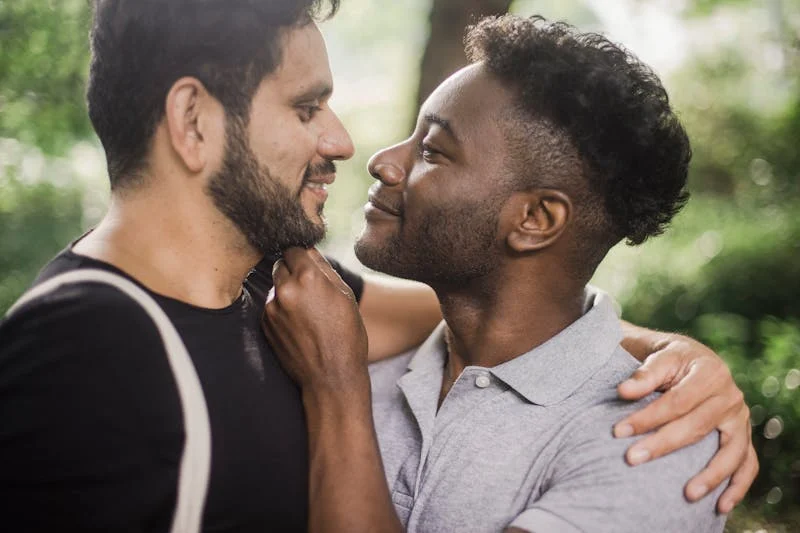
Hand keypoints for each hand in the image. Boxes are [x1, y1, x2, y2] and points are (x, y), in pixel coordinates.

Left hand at [261, 247, 368, 390]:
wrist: (331, 377)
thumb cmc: (346, 336)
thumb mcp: (345, 296)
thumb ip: (324, 269)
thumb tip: (310, 251)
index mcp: (308, 277)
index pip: (294, 249)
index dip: (302, 256)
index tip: (308, 264)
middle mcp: (285, 289)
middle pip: (281, 264)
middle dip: (292, 271)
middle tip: (310, 288)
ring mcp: (272, 308)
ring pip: (275, 286)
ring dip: (287, 291)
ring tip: (307, 312)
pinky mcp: (265, 324)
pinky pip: (271, 306)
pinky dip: (281, 309)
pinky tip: (298, 325)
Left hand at [615, 325, 757, 513]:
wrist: (693, 359)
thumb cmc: (671, 359)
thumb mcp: (659, 356)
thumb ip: (645, 374)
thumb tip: (624, 391)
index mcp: (710, 372)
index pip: (676, 401)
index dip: (647, 417)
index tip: (619, 431)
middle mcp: (730, 396)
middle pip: (697, 427)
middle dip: (662, 445)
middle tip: (632, 458)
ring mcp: (740, 419)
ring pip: (729, 452)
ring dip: (710, 475)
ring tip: (687, 495)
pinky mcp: (743, 436)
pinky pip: (747, 464)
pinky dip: (738, 486)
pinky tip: (721, 505)